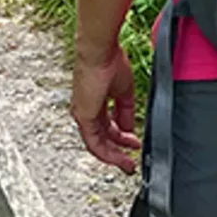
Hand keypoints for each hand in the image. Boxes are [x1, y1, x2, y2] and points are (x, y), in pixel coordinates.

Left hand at [72, 41, 140, 171]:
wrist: (100, 52)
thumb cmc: (110, 61)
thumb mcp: (124, 92)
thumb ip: (125, 113)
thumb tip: (129, 129)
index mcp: (95, 102)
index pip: (107, 127)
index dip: (122, 138)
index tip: (134, 145)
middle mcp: (86, 110)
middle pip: (102, 138)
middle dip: (118, 151)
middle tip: (130, 162)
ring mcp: (82, 114)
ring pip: (97, 144)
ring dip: (114, 156)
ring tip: (128, 164)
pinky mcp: (83, 117)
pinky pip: (94, 143)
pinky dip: (107, 153)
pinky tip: (119, 158)